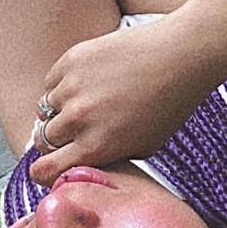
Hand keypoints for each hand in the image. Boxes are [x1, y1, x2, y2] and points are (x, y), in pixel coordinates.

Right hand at [29, 11, 222, 187]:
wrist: (183, 55)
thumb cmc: (171, 104)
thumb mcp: (145, 146)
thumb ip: (110, 157)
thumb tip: (82, 160)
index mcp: (97, 147)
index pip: (45, 170)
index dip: (43, 172)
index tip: (47, 167)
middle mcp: (79, 119)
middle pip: (44, 140)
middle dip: (56, 140)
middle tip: (76, 130)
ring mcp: (72, 87)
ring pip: (45, 110)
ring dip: (59, 111)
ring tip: (88, 103)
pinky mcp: (72, 59)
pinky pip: (51, 82)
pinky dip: (62, 86)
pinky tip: (87, 83)